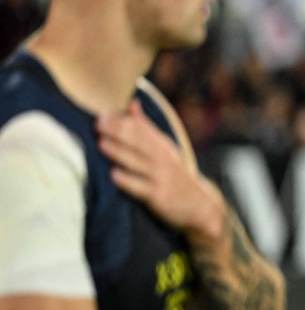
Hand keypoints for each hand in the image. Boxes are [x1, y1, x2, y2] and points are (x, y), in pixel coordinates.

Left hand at [96, 99, 220, 238]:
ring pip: (138, 163)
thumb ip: (147, 128)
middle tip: (98, 124)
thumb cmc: (175, 175)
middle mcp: (163, 160)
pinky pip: (142, 188)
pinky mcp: (160, 197)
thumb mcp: (166, 149)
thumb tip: (132, 103)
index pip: (142, 130)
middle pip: (140, 143)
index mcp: (163, 147)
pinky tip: (114, 175)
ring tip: (102, 144)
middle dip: (119, 132)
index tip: (102, 114)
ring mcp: (162, 178)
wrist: (200, 205)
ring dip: (120, 153)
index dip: (123, 121)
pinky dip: (129, 181)